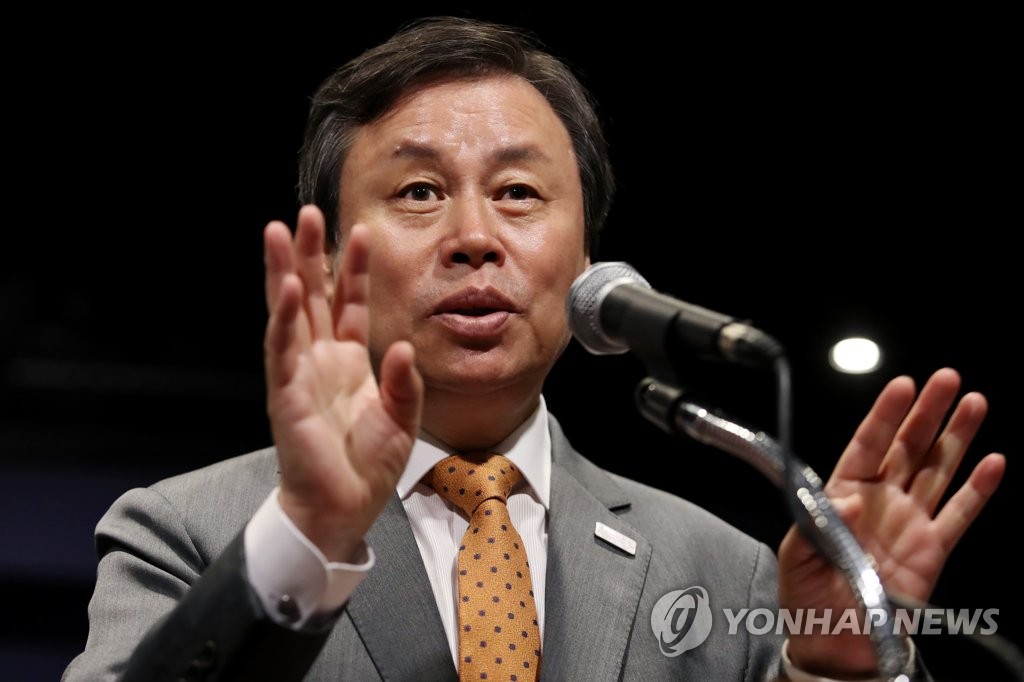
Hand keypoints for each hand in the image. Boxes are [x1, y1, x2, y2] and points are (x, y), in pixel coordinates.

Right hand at [263, 205, 422, 561]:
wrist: (343, 509)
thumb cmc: (368, 465)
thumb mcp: (402, 418)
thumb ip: (404, 382)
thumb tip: (405, 347)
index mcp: (347, 362)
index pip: (349, 304)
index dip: (354, 270)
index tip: (363, 231)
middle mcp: (319, 360)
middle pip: (313, 295)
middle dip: (309, 253)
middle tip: (307, 212)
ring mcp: (299, 374)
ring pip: (289, 312)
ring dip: (285, 271)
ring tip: (280, 230)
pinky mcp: (287, 394)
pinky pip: (284, 349)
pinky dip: (286, 318)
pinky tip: (290, 287)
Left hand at [778, 368, 1004, 675]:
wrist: (833, 645)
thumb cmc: (806, 597)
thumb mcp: (796, 555)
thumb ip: (817, 523)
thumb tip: (846, 499)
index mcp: (842, 495)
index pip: (867, 445)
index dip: (885, 415)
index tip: (902, 385)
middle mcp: (880, 501)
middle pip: (908, 447)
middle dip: (927, 412)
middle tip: (947, 379)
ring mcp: (909, 522)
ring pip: (938, 470)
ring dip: (957, 437)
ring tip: (975, 403)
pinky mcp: (933, 550)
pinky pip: (959, 514)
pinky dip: (978, 489)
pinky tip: (993, 462)